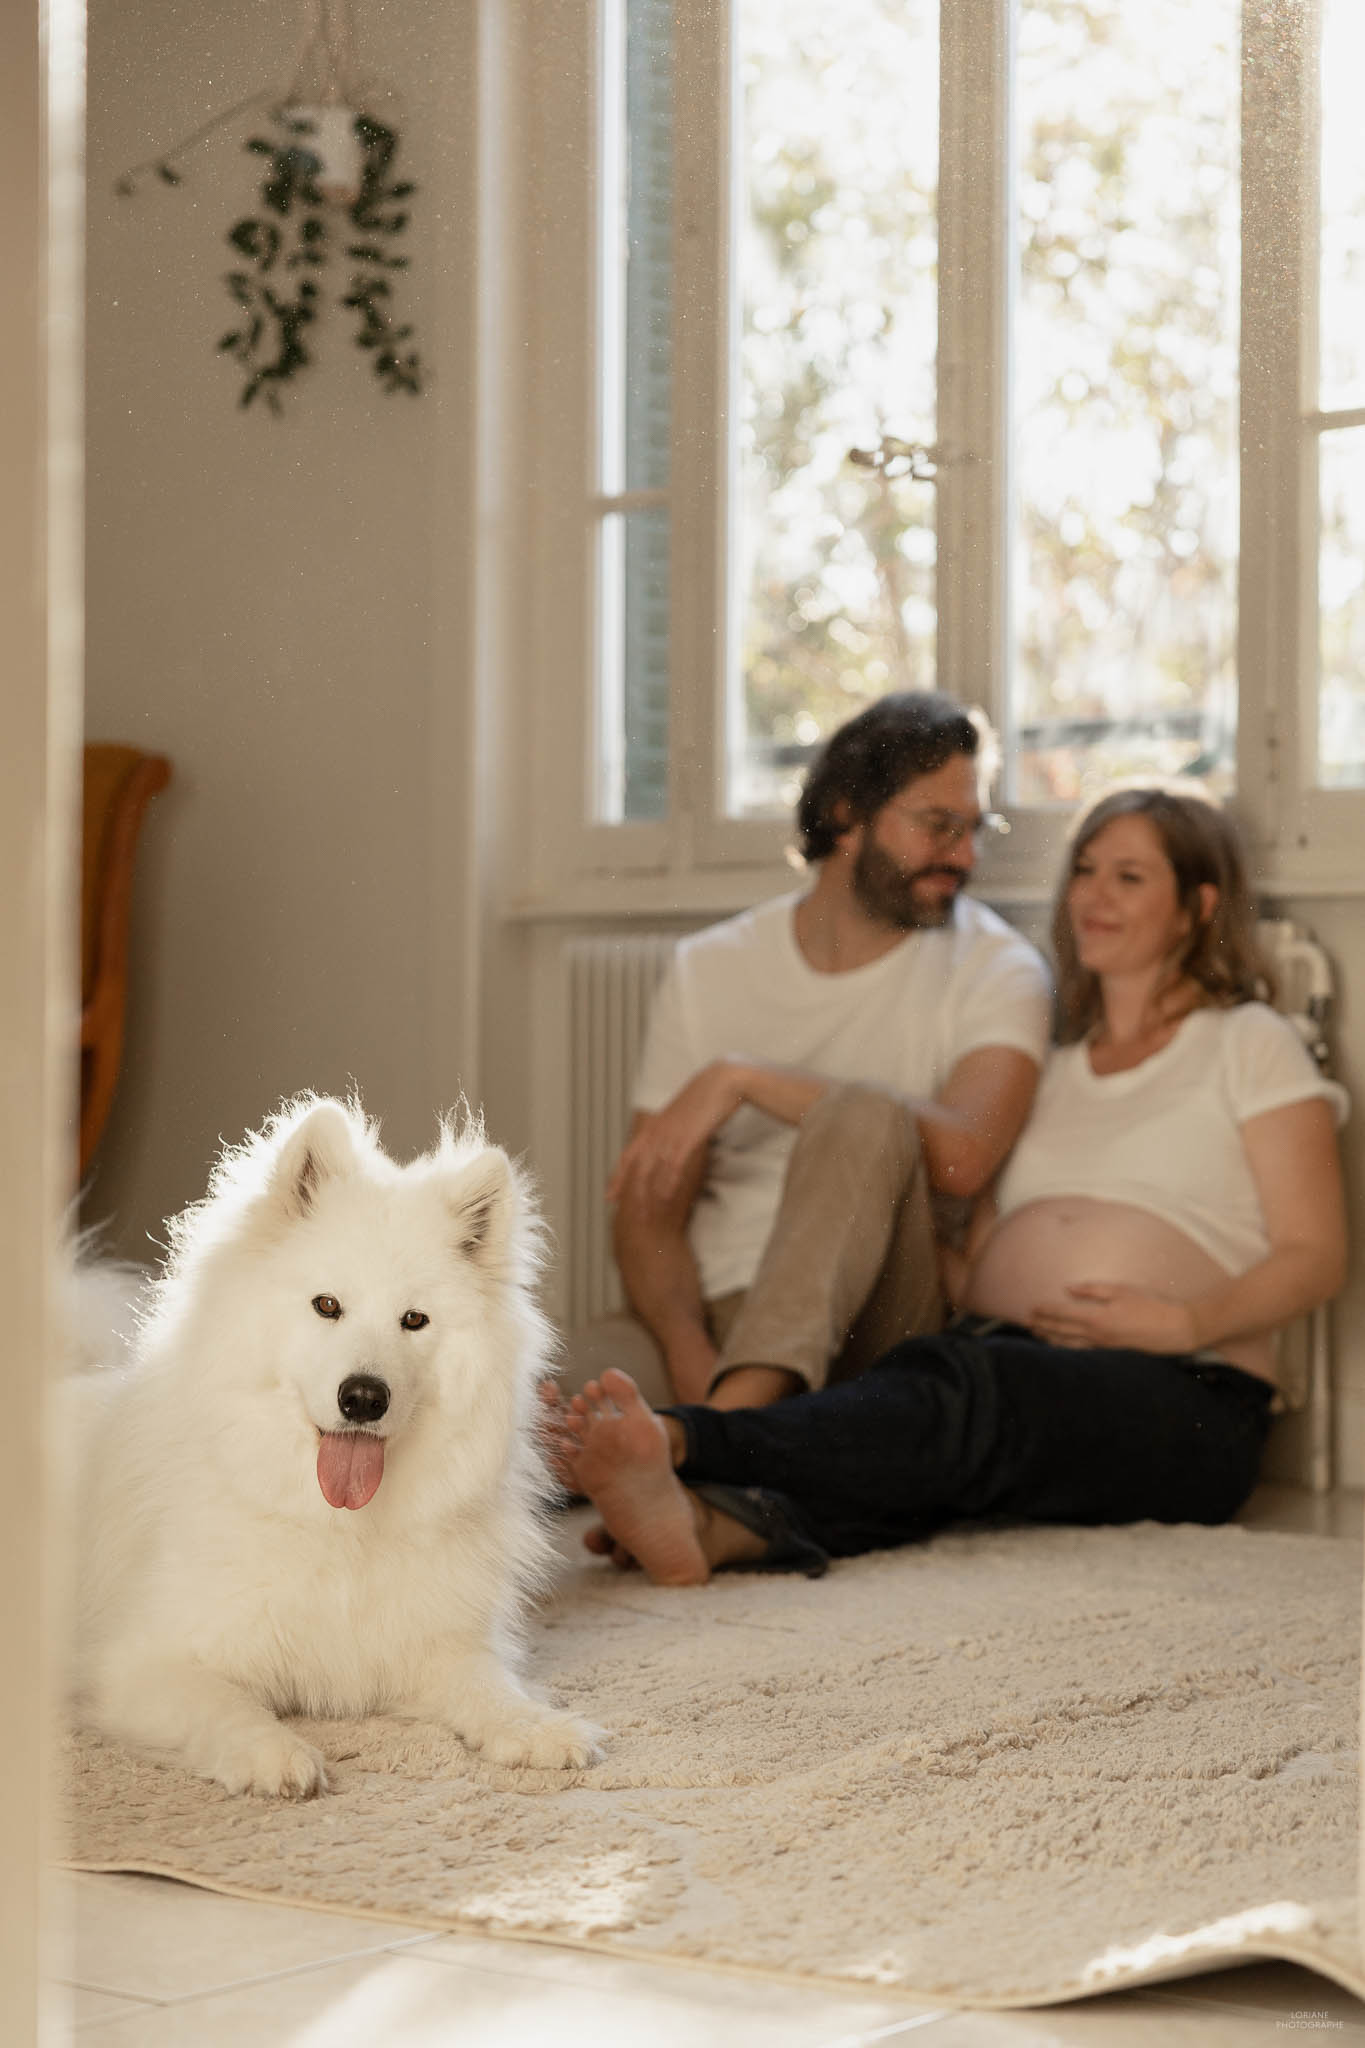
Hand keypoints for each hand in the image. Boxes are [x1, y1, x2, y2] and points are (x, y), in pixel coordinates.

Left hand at [607, 1061, 746, 1205]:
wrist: (723, 1081)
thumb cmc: (705, 1097)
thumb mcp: (681, 1114)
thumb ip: (671, 1129)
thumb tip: (669, 1142)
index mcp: (653, 1126)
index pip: (628, 1155)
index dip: (617, 1177)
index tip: (610, 1195)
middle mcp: (657, 1131)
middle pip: (635, 1167)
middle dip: (627, 1191)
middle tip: (622, 1212)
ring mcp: (670, 1135)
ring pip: (652, 1170)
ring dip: (647, 1194)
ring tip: (645, 1215)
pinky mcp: (687, 1138)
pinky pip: (673, 1166)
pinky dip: (668, 1183)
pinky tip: (666, 1198)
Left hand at [1027, 1283, 1198, 1355]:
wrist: (1176, 1329)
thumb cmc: (1151, 1305)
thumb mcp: (1122, 1290)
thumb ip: (1093, 1290)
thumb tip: (1068, 1288)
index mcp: (1097, 1318)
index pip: (1062, 1315)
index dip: (1045, 1311)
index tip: (1031, 1308)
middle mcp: (1097, 1335)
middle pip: (1061, 1331)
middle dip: (1042, 1326)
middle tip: (1026, 1321)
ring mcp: (1104, 1346)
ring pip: (1069, 1344)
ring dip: (1051, 1338)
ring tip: (1037, 1333)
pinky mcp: (1112, 1352)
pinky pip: (1082, 1351)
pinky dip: (1067, 1348)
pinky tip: (1061, 1345)